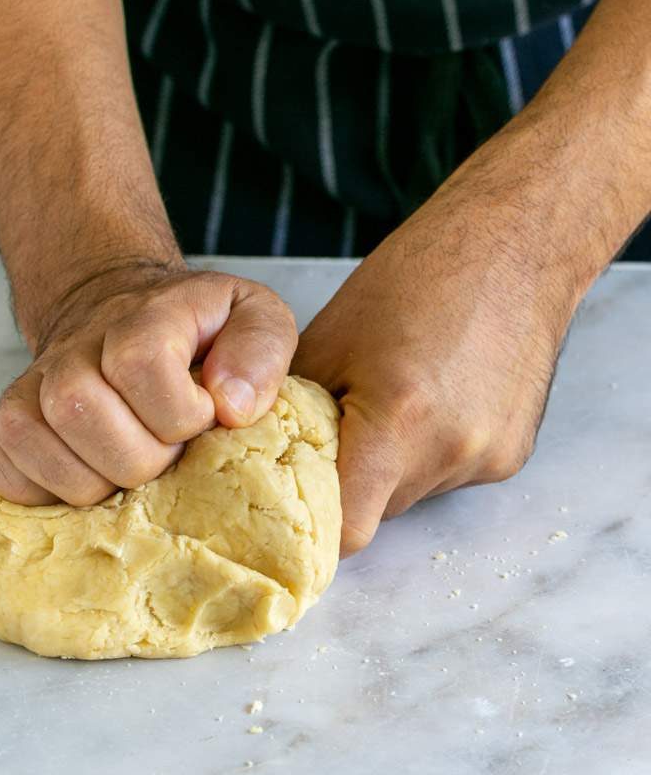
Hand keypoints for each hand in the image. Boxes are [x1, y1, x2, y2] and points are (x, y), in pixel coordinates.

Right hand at [0, 261, 296, 505]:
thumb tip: (231, 406)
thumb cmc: (200, 328)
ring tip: (122, 474)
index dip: (179, 414)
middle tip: (164, 455)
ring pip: (28, 436)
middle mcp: (81, 344)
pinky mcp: (9, 411)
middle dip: (136, 459)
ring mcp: (37, 379)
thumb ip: (261, 350)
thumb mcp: (255, 317)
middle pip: (79, 409)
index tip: (202, 420)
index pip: (142, 365)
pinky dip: (23, 484)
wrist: (125, 308)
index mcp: (147, 315)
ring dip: (84, 479)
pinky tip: (68, 484)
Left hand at [293, 138, 584, 555]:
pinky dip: (427, 451)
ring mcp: (490, 458)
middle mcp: (452, 451)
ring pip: (412, 494)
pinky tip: (431, 397)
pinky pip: (447, 474)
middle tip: (334, 429)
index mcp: (399, 421)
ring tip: (390, 399)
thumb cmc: (413, 277)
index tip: (291, 495)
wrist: (511, 245)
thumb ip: (293, 415)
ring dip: (389, 466)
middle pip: (378, 511)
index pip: (345, 530)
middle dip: (347, 481)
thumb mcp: (327, 341)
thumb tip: (262, 462)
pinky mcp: (512, 454)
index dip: (312, 519)